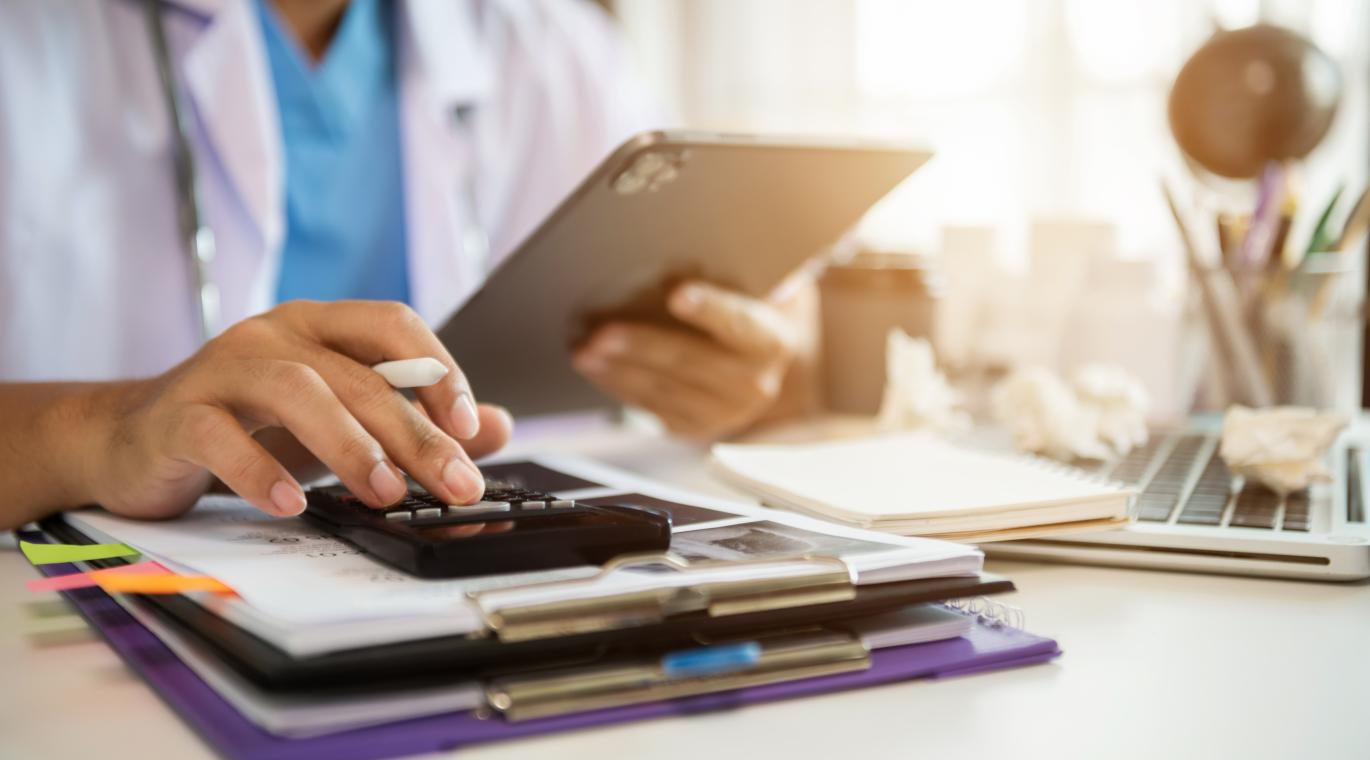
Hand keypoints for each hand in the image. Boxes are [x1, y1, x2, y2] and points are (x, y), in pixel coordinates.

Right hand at [72, 301, 511, 519]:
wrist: (135, 440)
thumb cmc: (251, 426)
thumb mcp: (340, 422)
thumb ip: (416, 421)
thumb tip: (498, 427)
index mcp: (319, 326)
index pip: (392, 325)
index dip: (438, 368)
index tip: (472, 426)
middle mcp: (273, 335)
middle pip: (356, 374)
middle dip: (413, 433)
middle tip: (454, 484)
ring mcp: (221, 368)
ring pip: (296, 390)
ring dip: (348, 445)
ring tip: (384, 493)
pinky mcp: (178, 414)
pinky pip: (221, 435)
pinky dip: (260, 470)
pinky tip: (292, 502)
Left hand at [572, 281, 797, 438]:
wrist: (758, 366)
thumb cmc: (744, 312)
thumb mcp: (752, 290)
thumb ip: (728, 274)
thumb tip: (673, 253)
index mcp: (771, 340)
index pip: (738, 321)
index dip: (709, 308)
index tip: (677, 293)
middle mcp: (753, 383)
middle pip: (690, 360)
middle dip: (642, 346)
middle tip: (601, 333)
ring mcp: (723, 412)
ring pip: (664, 390)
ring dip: (618, 370)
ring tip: (583, 351)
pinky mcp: (694, 427)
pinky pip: (652, 408)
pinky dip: (619, 386)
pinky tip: (596, 368)